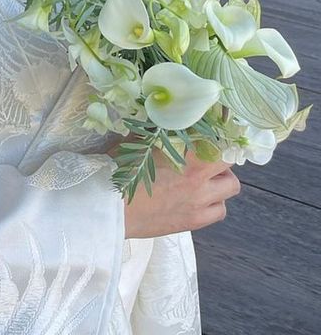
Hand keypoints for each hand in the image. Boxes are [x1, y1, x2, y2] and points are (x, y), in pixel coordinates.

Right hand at [111, 141, 241, 238]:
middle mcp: (199, 183)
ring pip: (230, 189)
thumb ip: (159, 133)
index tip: (216, 129)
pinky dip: (214, 202)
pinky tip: (198, 197)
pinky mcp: (194, 222)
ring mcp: (199, 205)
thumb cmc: (120, 173)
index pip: (220, 142)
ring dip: (221, 179)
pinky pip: (219, 211)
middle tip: (208, 152)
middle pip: (229, 164)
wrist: (111, 209)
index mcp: (187, 159)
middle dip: (221, 156)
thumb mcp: (139, 144)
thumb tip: (167, 120)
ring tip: (205, 176)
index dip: (221, 134)